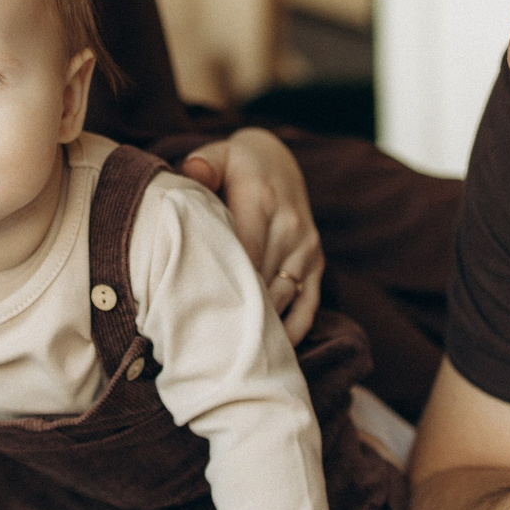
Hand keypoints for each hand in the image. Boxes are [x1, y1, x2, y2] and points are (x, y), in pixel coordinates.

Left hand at [179, 128, 322, 342]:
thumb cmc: (236, 165)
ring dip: (264, 324)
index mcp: (262, 201)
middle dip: (240, 312)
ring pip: (285, 296)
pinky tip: (273, 350)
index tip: (204, 316)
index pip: (245, 252)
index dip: (227, 285)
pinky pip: (310, 303)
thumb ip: (203, 164)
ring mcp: (307, 247)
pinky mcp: (317, 262)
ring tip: (234, 354)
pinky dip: (294, 329)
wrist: (279, 161)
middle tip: (211, 346)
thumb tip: (192, 171)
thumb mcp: (219, 155)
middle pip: (264, 280)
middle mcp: (291, 226)